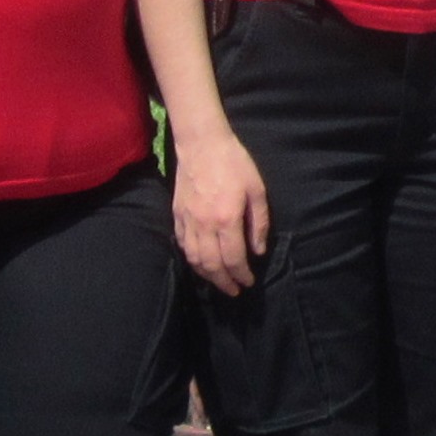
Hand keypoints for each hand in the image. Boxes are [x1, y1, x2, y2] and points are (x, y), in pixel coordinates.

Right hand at [172, 129, 270, 298]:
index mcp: (226, 219)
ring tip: (219, 282)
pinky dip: (191, 259)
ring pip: (194, 259)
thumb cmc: (234, 163)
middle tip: (234, 291)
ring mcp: (188, 221)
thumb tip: (258, 251)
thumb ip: (259, 223)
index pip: (233, 258)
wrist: (201, 145)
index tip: (248, 282)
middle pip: (212, 264)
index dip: (241, 274)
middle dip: (224, 282)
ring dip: (207, 276)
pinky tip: (200, 263)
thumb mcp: (256, 190)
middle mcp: (204, 225)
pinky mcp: (177, 215)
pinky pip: (183, 245)